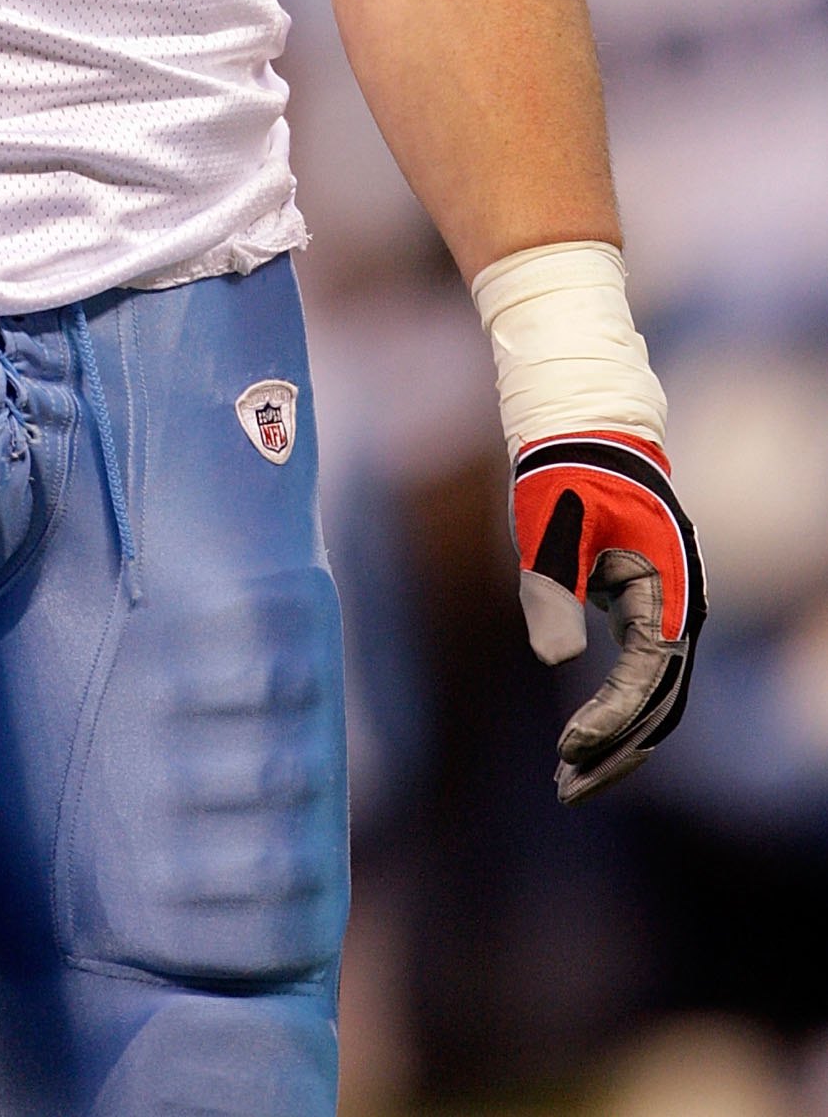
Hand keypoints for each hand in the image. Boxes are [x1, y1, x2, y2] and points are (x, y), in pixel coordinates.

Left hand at [512, 433, 705, 804]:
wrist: (583, 436)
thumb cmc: (563, 479)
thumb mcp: (549, 531)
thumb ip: (552, 592)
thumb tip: (556, 661)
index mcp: (666, 588)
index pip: (649, 675)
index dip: (611, 718)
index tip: (568, 749)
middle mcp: (679, 608)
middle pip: (661, 703)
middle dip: (616, 752)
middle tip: (565, 791)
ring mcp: (668, 614)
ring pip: (655, 700)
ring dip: (617, 744)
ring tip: (566, 784)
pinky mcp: (648, 616)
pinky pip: (642, 681)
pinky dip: (615, 715)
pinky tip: (579, 744)